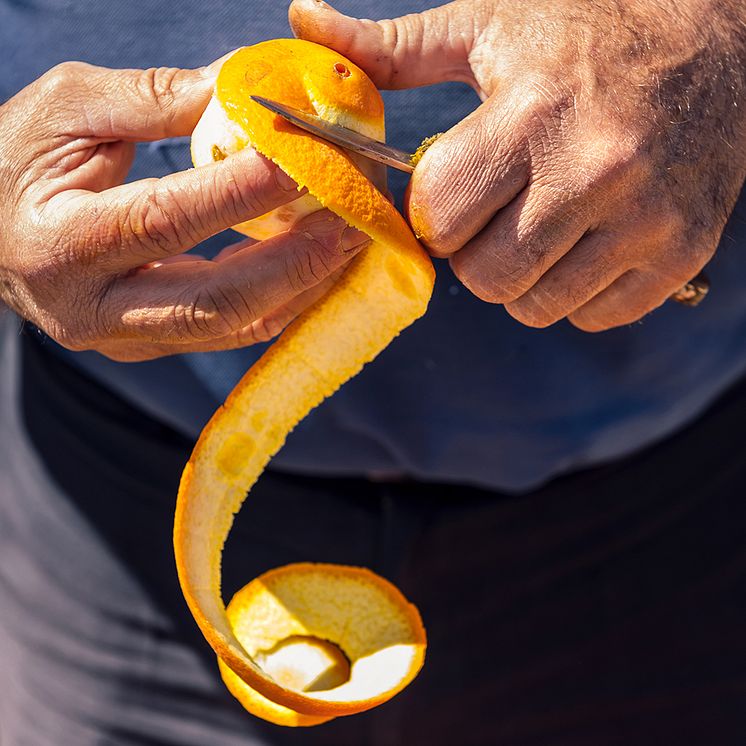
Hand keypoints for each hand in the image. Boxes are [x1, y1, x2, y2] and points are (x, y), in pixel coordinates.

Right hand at [0, 60, 368, 359]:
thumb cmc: (17, 164)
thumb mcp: (66, 111)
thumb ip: (151, 100)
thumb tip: (238, 89)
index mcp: (59, 244)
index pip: (164, 220)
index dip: (240, 193)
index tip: (306, 158)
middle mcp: (92, 309)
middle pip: (212, 302)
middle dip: (294, 264)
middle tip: (353, 223)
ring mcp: (127, 338)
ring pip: (232, 327)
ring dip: (301, 286)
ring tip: (352, 243)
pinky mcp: (153, 345)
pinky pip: (231, 331)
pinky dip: (281, 299)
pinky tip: (319, 266)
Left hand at [291, 0, 745, 330]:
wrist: (719, 42)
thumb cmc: (588, 32)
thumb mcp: (487, 25)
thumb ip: (393, 47)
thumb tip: (304, 19)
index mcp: (530, 114)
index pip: (439, 217)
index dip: (433, 214)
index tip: (451, 194)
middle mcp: (592, 172)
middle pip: (484, 275)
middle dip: (472, 253)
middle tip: (493, 216)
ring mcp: (645, 219)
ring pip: (535, 305)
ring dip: (520, 279)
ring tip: (536, 229)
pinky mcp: (679, 253)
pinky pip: (592, 316)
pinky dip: (574, 294)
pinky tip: (582, 246)